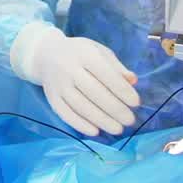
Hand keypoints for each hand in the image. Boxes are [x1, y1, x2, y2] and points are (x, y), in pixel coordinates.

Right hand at [12, 23, 139, 136]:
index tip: (136, 103)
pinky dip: (80, 124)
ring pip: (80, 105)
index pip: (105, 73)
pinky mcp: (51, 97)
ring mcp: (58, 84)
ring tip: (118, 129)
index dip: (122, 90)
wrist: (46, 54)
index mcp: (85, 53)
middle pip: (94, 92)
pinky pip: (65, 113)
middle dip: (114, 108)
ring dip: (101, 120)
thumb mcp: (99, 51)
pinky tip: (95, 131)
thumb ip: (116, 67)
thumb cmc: (80, 53)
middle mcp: (69, 68)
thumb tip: (133, 81)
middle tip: (130, 120)